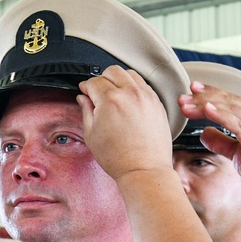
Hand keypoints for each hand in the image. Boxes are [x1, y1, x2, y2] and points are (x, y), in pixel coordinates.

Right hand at [76, 65, 172, 181]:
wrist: (144, 170)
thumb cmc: (118, 158)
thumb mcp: (92, 135)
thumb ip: (86, 111)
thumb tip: (83, 98)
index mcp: (110, 100)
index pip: (94, 81)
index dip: (86, 86)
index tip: (85, 92)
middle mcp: (130, 94)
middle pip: (113, 71)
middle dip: (102, 79)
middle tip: (98, 92)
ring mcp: (147, 97)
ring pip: (130, 74)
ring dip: (119, 80)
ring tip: (114, 95)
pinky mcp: (157, 104)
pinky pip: (144, 85)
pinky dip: (134, 88)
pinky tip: (128, 101)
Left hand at [178, 81, 240, 209]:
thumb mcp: (239, 153)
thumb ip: (222, 142)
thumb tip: (204, 133)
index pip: (232, 100)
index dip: (211, 94)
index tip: (192, 89)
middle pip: (229, 101)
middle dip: (203, 98)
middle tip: (182, 97)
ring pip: (231, 109)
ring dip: (206, 105)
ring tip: (187, 104)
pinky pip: (238, 125)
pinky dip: (221, 116)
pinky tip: (207, 110)